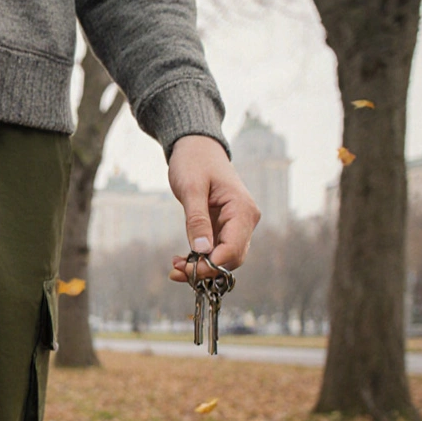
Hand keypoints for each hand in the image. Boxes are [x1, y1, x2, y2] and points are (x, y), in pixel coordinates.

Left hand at [166, 135, 260, 281]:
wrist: (198, 148)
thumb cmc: (194, 162)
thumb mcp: (191, 189)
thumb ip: (197, 220)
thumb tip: (202, 250)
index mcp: (242, 210)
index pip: (232, 250)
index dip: (210, 266)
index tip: (185, 270)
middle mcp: (246, 220)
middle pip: (231, 259)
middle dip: (205, 270)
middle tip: (175, 272)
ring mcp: (237, 225)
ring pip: (224, 258)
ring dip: (202, 267)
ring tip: (175, 267)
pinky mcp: (225, 227)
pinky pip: (217, 250)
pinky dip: (201, 259)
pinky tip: (182, 260)